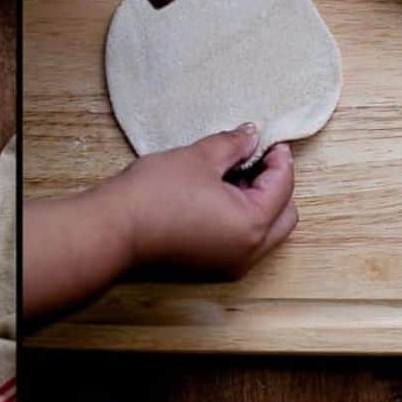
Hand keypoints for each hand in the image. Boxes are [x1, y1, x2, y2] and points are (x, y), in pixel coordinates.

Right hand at [106, 123, 297, 278]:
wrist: (116, 227)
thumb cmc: (155, 193)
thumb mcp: (200, 157)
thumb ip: (233, 145)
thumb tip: (252, 136)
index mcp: (252, 224)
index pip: (283, 186)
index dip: (279, 158)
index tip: (269, 140)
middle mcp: (249, 251)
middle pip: (284, 215)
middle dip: (276, 184)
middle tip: (256, 158)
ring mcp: (231, 262)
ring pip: (267, 231)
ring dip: (261, 203)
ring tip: (235, 176)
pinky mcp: (213, 265)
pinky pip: (245, 241)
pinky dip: (244, 218)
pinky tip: (220, 195)